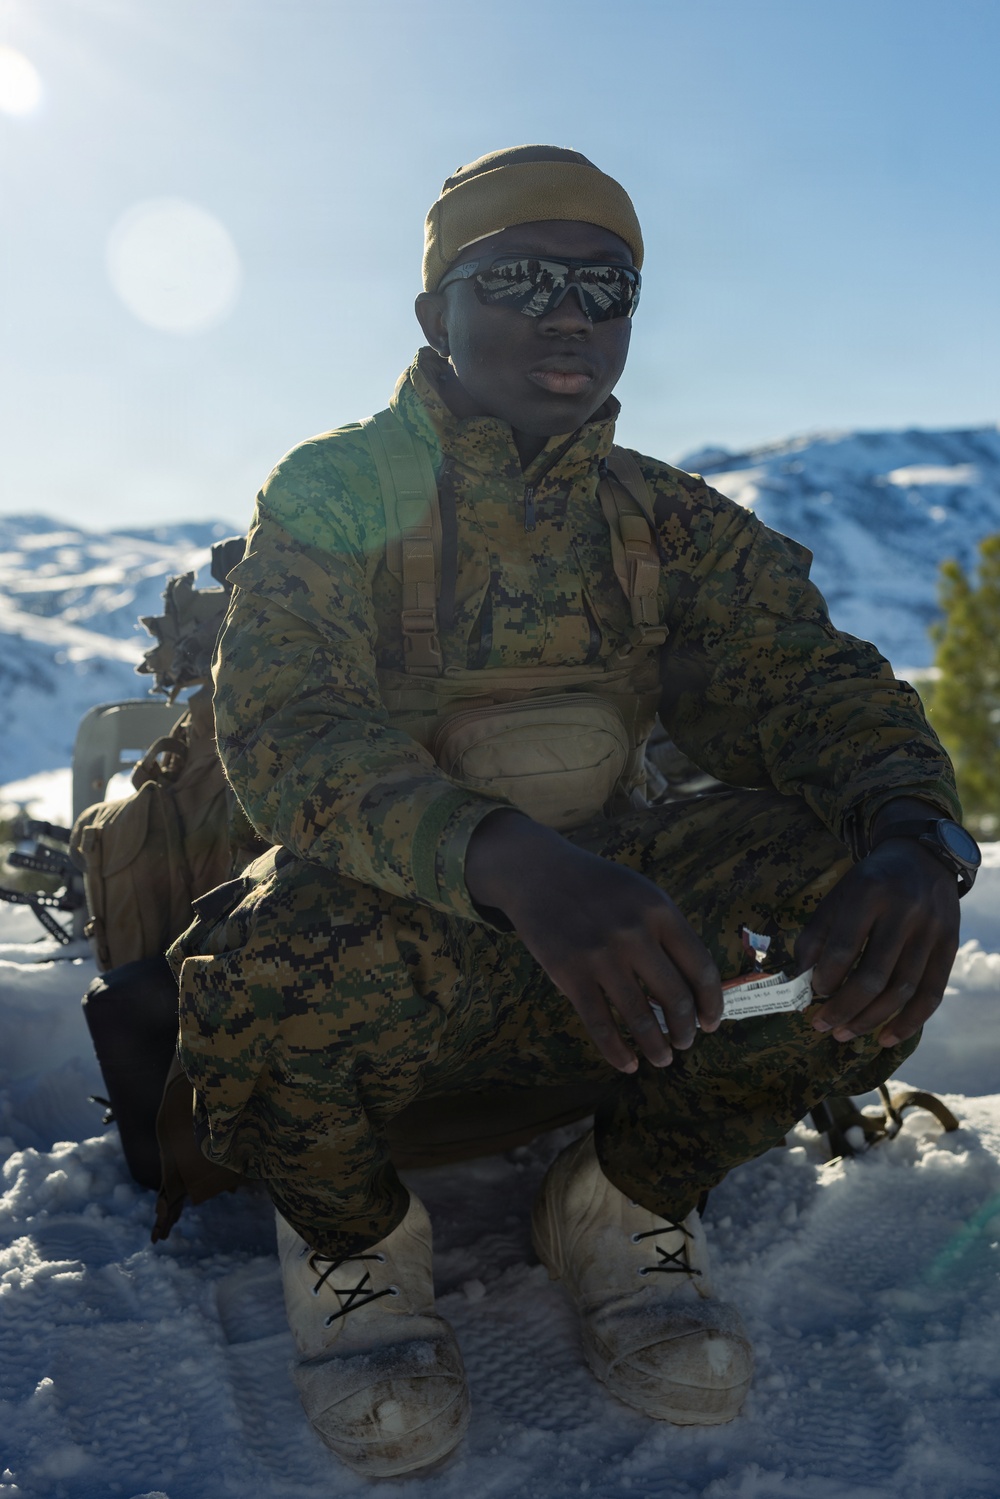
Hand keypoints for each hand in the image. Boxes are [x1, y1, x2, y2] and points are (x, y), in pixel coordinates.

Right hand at [465, 810, 722, 1073]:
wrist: (536, 872)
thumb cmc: (596, 886)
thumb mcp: (641, 894)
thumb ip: (667, 932)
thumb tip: (695, 986)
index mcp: (660, 911)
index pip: (700, 968)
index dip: (711, 1003)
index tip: (710, 1023)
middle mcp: (634, 933)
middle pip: (675, 998)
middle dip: (685, 1030)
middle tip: (685, 1043)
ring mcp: (601, 955)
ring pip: (639, 1017)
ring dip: (656, 1048)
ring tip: (662, 1059)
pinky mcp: (569, 973)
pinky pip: (600, 1024)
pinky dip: (617, 1051)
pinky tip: (627, 1064)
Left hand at [795, 829, 959, 1048]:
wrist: (922, 857)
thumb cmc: (870, 882)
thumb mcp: (837, 896)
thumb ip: (816, 935)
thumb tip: (800, 980)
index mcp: (869, 892)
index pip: (844, 947)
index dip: (826, 977)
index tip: (812, 993)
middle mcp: (904, 911)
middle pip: (873, 975)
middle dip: (844, 1008)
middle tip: (821, 1026)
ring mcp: (931, 930)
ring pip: (902, 990)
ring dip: (870, 1020)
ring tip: (844, 1034)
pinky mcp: (950, 945)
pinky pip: (932, 993)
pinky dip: (909, 1022)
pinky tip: (886, 1038)